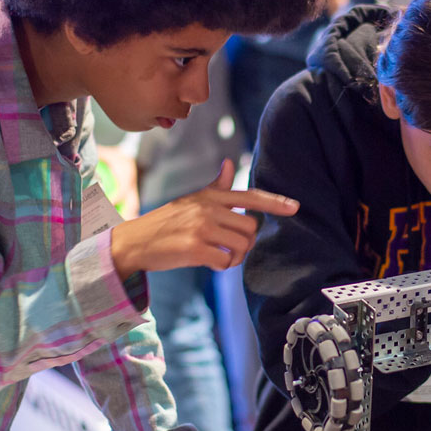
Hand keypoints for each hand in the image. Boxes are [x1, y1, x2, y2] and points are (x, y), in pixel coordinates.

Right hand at [110, 160, 297, 273]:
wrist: (135, 241)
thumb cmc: (166, 222)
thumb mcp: (191, 201)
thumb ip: (215, 187)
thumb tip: (229, 164)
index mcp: (209, 196)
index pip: (249, 196)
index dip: (274, 202)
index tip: (295, 206)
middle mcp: (207, 209)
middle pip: (250, 227)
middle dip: (246, 243)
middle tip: (229, 248)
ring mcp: (201, 228)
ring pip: (241, 246)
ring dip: (235, 257)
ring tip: (218, 256)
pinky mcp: (194, 248)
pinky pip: (226, 262)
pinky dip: (221, 266)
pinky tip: (208, 262)